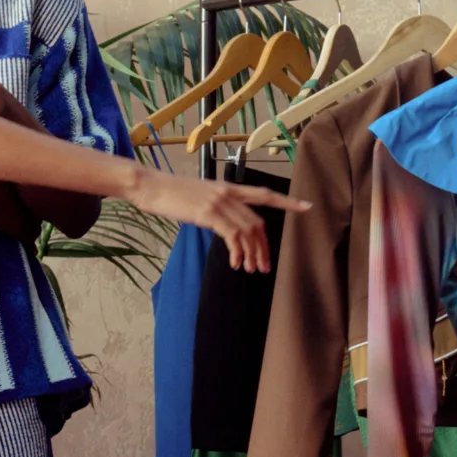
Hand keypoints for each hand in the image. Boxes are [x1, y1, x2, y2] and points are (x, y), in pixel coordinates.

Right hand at [127, 167, 304, 272]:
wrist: (149, 186)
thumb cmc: (168, 194)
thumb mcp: (197, 198)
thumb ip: (214, 207)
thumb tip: (222, 224)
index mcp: (228, 188)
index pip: (264, 195)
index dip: (287, 202)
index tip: (306, 207)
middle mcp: (228, 193)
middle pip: (258, 222)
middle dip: (264, 247)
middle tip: (264, 266)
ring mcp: (219, 202)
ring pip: (248, 231)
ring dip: (252, 254)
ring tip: (251, 270)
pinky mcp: (209, 213)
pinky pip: (233, 236)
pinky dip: (238, 253)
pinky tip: (236, 264)